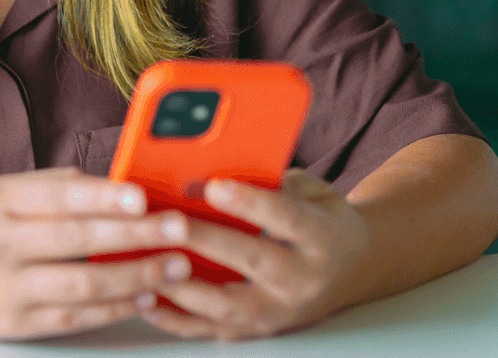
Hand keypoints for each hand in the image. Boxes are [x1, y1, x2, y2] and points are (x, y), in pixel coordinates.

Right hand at [0, 167, 200, 338]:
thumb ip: (49, 185)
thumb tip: (103, 180)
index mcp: (1, 201)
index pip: (58, 196)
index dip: (101, 197)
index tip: (140, 196)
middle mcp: (3, 243)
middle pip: (77, 241)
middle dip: (133, 235)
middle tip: (176, 228)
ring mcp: (10, 288)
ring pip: (82, 286)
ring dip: (135, 276)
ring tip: (175, 265)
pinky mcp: (17, 323)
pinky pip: (75, 318)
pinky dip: (114, 309)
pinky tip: (145, 297)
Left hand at [139, 169, 371, 339]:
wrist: (354, 269)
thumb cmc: (320, 217)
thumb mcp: (311, 190)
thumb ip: (272, 180)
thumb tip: (217, 165)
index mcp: (320, 237)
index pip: (285, 217)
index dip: (249, 202)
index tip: (213, 185)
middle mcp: (303, 279)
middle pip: (253, 261)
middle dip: (207, 240)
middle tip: (169, 223)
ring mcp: (279, 311)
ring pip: (229, 306)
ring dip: (183, 287)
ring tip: (146, 264)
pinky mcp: (256, 330)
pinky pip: (212, 329)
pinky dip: (175, 318)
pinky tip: (144, 299)